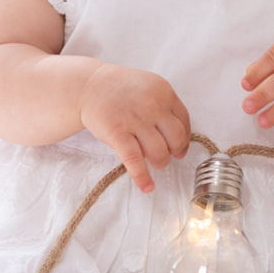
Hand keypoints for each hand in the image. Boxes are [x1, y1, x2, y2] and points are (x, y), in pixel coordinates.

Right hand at [79, 64, 190, 192]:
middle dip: (173, 152)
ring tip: (153, 163)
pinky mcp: (117, 133)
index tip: (179, 149)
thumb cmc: (120, 90)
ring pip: (159, 152)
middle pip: (176, 138)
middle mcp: (153, 105)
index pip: (184, 121)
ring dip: (160, 163)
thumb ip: (164, 106)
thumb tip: (179, 139)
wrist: (89, 86)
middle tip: (165, 155)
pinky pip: (135, 160)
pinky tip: (147, 187)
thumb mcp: (149, 88)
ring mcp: (135, 119)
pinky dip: (142, 177)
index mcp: (164, 92)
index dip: (184, 139)